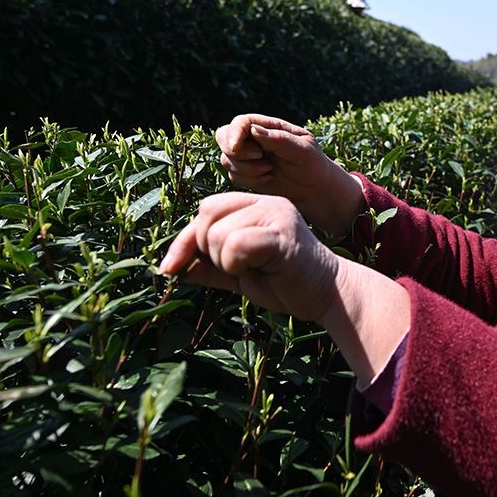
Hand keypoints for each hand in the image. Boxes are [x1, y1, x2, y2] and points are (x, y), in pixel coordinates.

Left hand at [159, 192, 339, 321]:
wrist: (327, 295)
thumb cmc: (286, 282)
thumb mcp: (238, 272)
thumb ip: (207, 266)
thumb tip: (170, 269)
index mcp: (253, 206)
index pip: (205, 210)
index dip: (183, 241)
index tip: (170, 269)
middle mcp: (265, 202)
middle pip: (206, 215)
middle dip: (205, 249)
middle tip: (233, 267)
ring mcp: (276, 214)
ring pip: (218, 233)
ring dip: (223, 261)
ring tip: (251, 269)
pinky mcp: (283, 235)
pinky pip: (236, 244)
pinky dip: (235, 263)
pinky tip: (257, 270)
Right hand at [215, 114, 364, 236]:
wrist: (314, 188)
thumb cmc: (312, 164)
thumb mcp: (302, 149)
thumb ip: (278, 139)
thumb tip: (253, 130)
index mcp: (268, 126)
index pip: (241, 122)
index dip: (234, 132)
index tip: (236, 146)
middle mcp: (253, 138)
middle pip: (223, 136)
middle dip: (235, 151)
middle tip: (259, 158)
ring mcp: (247, 156)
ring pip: (226, 159)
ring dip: (246, 168)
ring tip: (270, 170)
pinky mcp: (244, 174)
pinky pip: (233, 176)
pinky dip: (248, 180)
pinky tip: (267, 178)